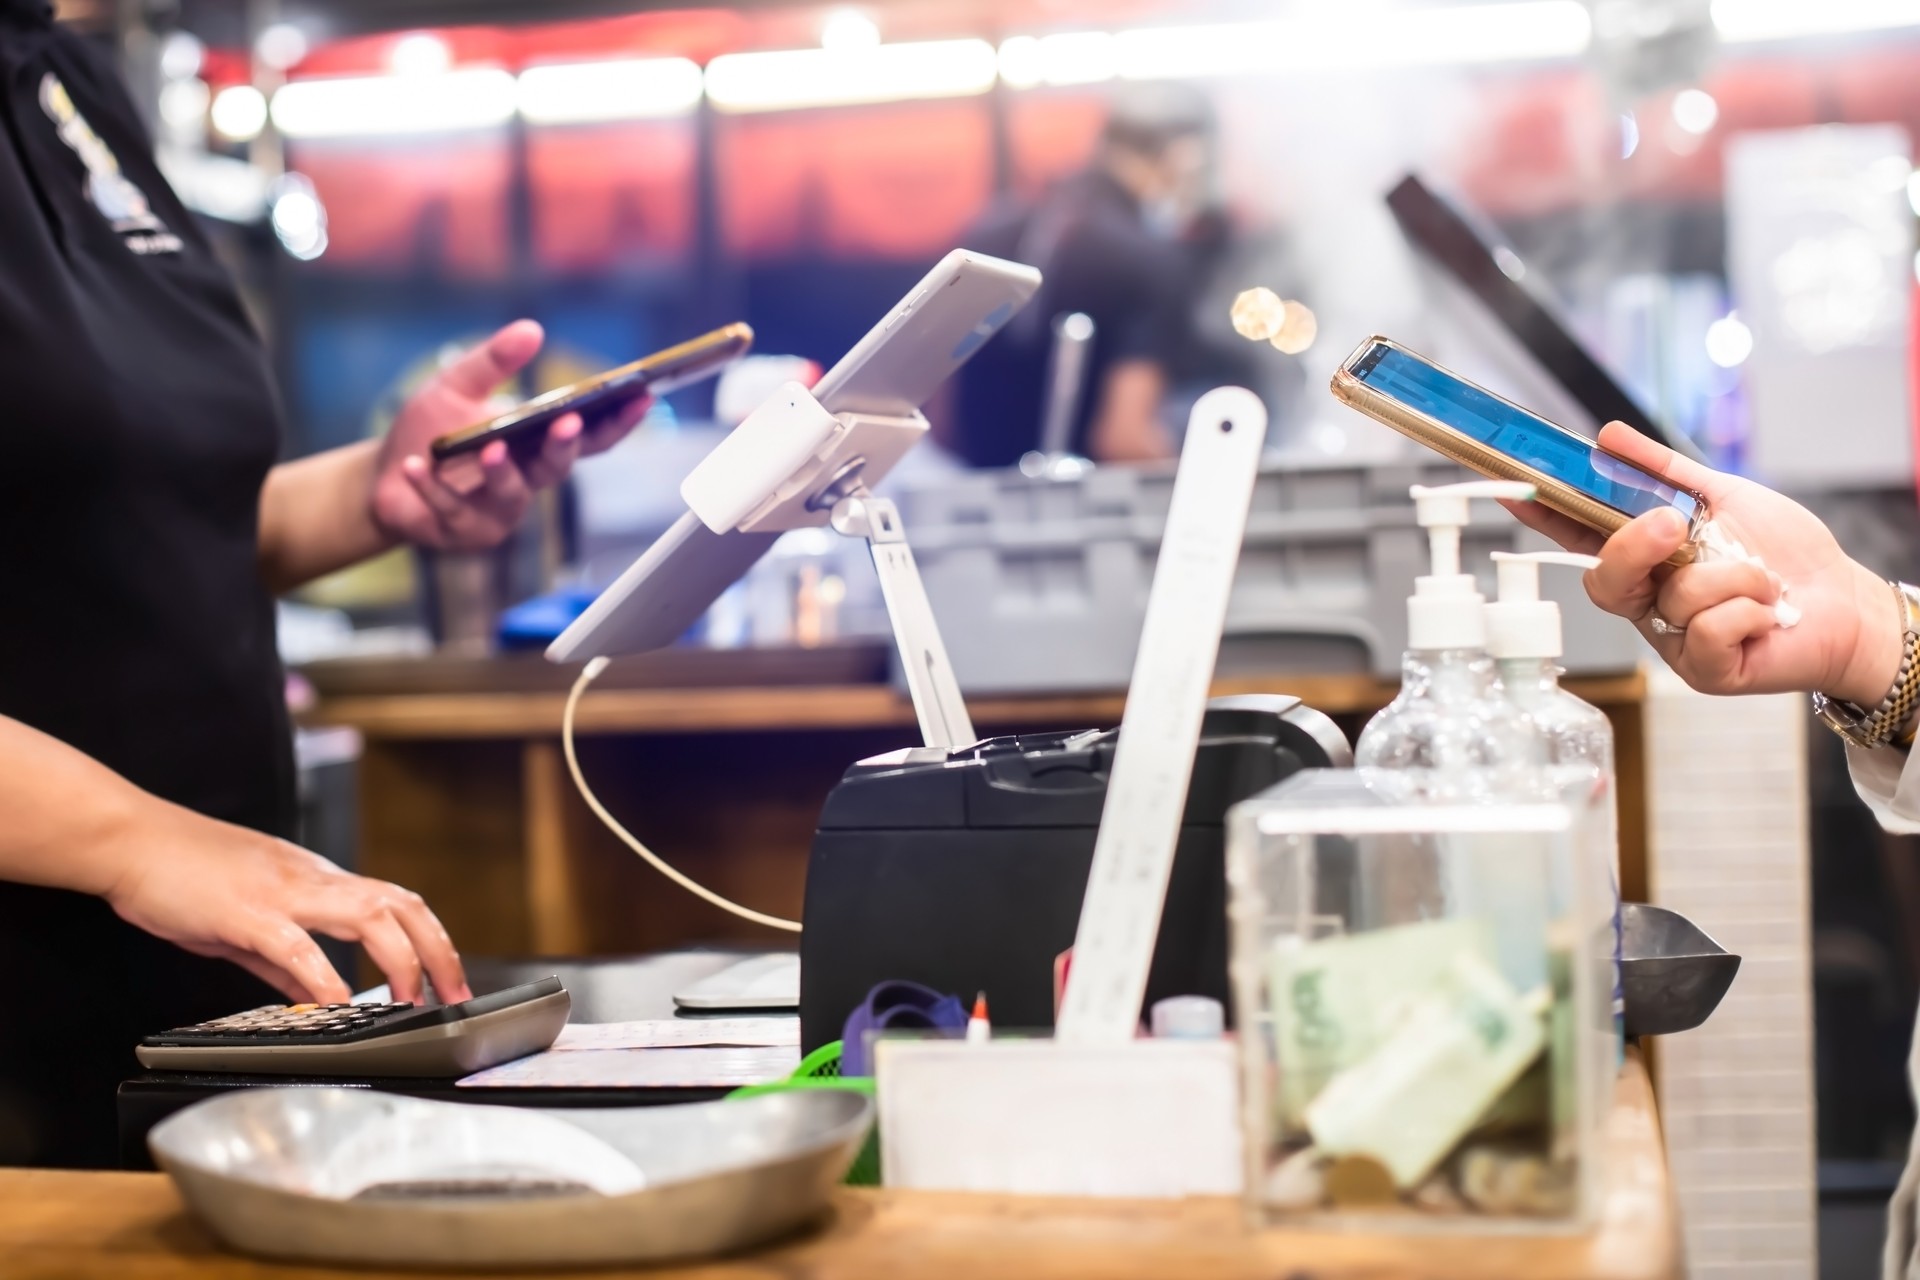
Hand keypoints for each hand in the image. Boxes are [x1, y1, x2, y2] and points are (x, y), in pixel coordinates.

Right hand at [101, 801, 469, 1005]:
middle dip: (436, 949)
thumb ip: (284, 962)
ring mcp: (281, 893)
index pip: (395, 902)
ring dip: (399, 959)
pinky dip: (324, 975)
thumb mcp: (246, 921)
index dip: (430, 938)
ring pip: (366, 915)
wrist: (130, 840)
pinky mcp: (245, 912)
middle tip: (452, 993)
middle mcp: (311, 880)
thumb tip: (316, 994)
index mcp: (315, 881)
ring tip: (412, 999)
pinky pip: (297, 945)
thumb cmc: (182, 875)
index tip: (448, 977)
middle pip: (399, 905)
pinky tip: (339, 1003)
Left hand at [370, 320, 649, 550]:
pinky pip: (452, 509)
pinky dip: (431, 486)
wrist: (382, 477)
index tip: (641, 397)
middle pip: (558, 467)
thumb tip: (532, 328)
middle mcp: (526, 481)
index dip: (617, 422)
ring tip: (490, 449)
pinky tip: (415, 465)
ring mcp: (498, 511)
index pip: (588, 437)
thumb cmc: (430, 433)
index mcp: (535, 445)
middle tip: (569, 423)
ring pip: (510, 495)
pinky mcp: (463, 532)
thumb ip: (493, 361)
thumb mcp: (456, 386)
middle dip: (564, 446)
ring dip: (502, 473)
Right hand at [1504, 422, 1903, 704]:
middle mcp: (1650, 601)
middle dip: (1637, 546)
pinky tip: (1767, 614)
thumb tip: (1608, 437)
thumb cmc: (1786, 553)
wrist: (1846, 598)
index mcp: (1645, 559)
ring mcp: (1673, 639)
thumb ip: (1665, 469)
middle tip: (1674, 524)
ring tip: (1762, 581)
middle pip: (1606, 578)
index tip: (1522, 491)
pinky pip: (1710, 630)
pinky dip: (1750, 610)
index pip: (1583, 537)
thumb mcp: (1724, 496)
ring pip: (1676, 597)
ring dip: (1735, 577)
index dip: (1549, 517)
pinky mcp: (1705, 669)